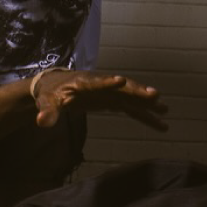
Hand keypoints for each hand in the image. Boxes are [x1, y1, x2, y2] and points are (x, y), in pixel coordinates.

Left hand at [31, 69, 167, 130]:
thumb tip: (41, 122)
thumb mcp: (46, 103)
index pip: (97, 82)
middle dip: (137, 91)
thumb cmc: (49, 93)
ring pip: (132, 98)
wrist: (53, 87)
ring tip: (165, 110)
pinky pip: (132, 109)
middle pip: (122, 88)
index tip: (121, 81)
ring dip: (148, 104)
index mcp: (84, 83)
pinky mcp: (112, 101)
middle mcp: (101, 85)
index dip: (108, 82)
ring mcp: (109, 93)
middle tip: (155, 95)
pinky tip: (160, 124)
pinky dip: (145, 116)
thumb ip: (47, 113)